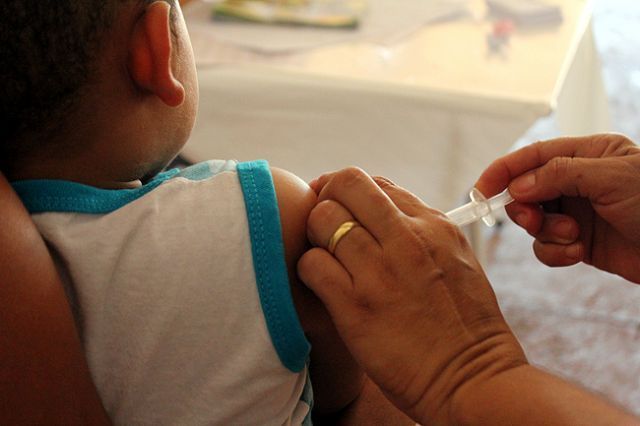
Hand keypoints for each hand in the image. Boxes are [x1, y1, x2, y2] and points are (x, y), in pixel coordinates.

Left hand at [297, 168, 525, 423]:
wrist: (472, 379)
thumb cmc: (465, 325)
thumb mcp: (456, 261)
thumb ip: (422, 231)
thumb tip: (382, 211)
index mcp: (433, 226)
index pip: (376, 183)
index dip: (349, 190)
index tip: (339, 203)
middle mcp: (407, 240)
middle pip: (347, 184)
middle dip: (327, 195)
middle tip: (322, 220)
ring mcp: (380, 272)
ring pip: (323, 218)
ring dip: (315, 233)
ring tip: (323, 254)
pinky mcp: (355, 307)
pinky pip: (312, 264)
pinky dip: (309, 268)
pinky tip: (321, 282)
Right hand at [476, 134, 639, 282]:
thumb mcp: (610, 178)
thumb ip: (558, 174)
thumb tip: (517, 186)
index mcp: (587, 154)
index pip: (533, 157)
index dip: (502, 171)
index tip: (479, 191)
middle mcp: (578, 182)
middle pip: (527, 191)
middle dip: (525, 208)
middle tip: (534, 220)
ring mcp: (578, 213)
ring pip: (535, 222)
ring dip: (546, 233)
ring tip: (572, 238)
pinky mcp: (580, 242)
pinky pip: (548, 248)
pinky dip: (556, 253)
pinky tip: (578, 254)